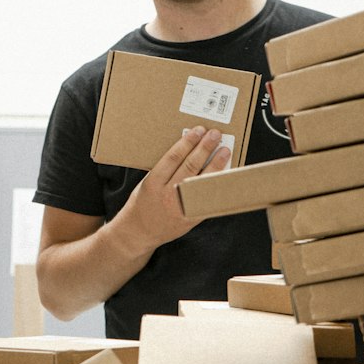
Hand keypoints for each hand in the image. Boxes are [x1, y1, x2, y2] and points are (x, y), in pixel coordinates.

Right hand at [125, 125, 230, 248]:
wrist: (138, 232)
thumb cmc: (142, 204)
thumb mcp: (146, 183)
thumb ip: (163, 170)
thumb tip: (186, 152)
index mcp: (153, 183)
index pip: (173, 158)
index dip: (187, 142)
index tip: (198, 130)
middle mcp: (167, 194)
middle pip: (190, 166)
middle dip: (204, 148)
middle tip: (214, 134)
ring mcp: (179, 206)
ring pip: (201, 181)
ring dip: (215, 164)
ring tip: (224, 150)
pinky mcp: (190, 218)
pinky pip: (206, 200)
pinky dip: (216, 187)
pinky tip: (225, 177)